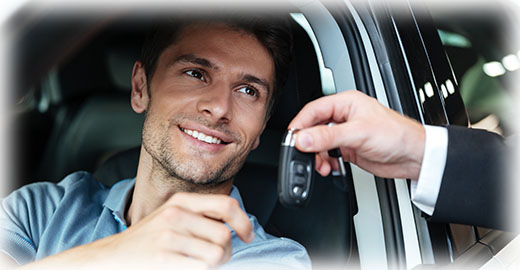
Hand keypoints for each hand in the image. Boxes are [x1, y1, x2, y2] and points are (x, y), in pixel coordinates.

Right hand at [20, 193, 252, 269]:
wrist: (115, 254)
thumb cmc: (151, 237)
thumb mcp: (175, 215)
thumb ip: (202, 215)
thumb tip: (237, 225)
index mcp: (182, 201)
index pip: (226, 204)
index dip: (244, 221)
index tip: (248, 235)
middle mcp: (176, 214)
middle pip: (224, 235)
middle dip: (227, 251)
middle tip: (217, 256)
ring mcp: (169, 236)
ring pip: (217, 254)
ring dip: (217, 263)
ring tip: (202, 262)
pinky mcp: (163, 257)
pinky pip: (202, 267)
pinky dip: (202, 269)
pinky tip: (189, 266)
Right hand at [289, 90, 424, 179]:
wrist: (414, 157)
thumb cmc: (396, 135)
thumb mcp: (358, 133)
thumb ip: (327, 137)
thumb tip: (303, 139)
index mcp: (346, 103)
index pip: (313, 110)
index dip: (300, 124)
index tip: (292, 139)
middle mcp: (344, 116)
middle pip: (314, 128)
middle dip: (308, 143)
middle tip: (304, 155)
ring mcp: (346, 133)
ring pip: (320, 143)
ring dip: (317, 156)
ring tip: (321, 164)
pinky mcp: (349, 149)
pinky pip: (329, 155)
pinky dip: (326, 162)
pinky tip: (330, 167)